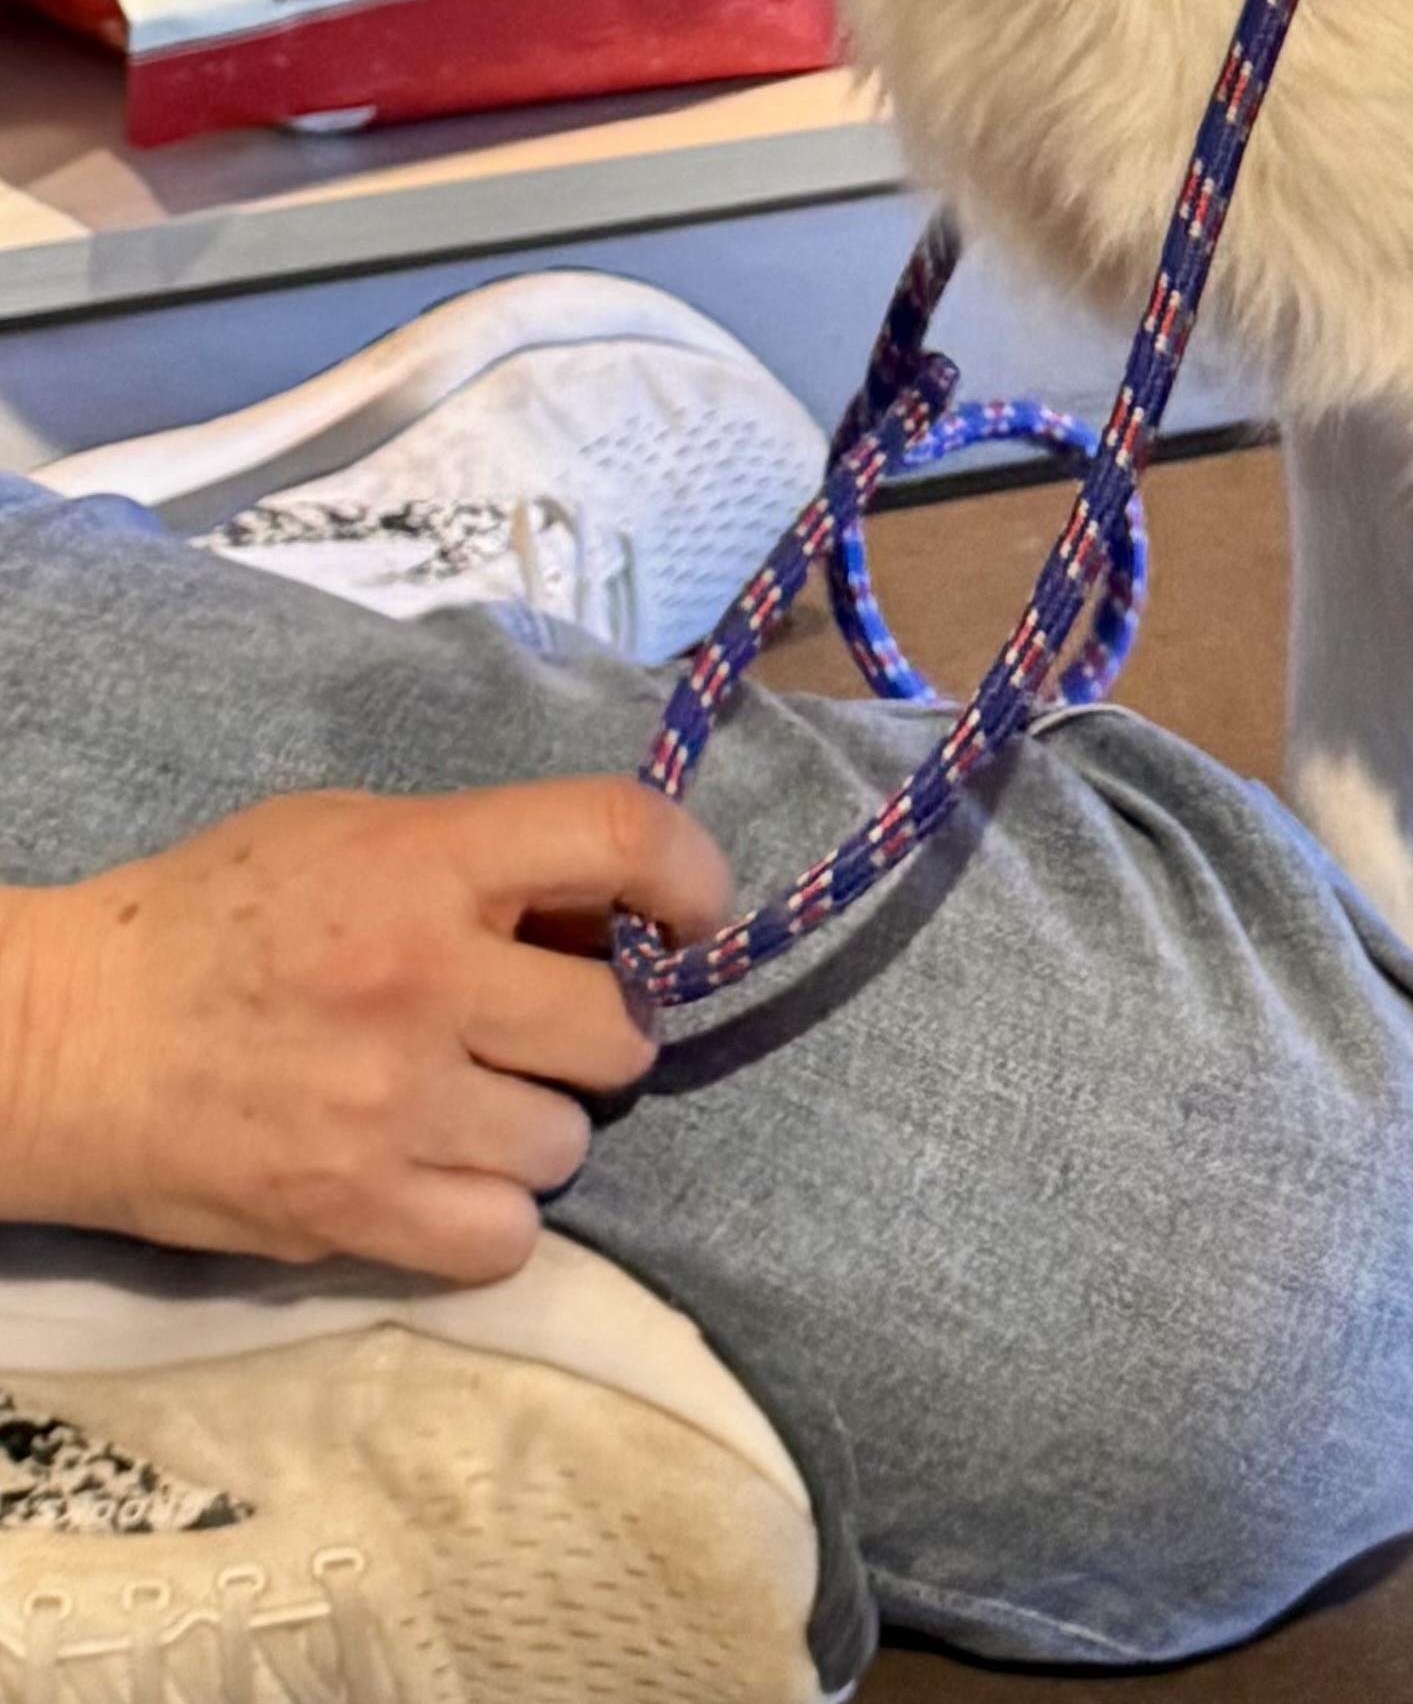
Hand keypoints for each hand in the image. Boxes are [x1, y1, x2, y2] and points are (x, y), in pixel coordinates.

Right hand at [0, 781, 728, 1283]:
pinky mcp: (348, 1213)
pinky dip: (489, 1217)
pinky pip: (505, 1238)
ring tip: (468, 1106)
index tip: (687, 914)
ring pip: (568, 1140)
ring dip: (536, 1127)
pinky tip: (442, 1178)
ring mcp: (389, 1108)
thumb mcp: (351, 833)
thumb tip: (609, 914)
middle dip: (601, 1028)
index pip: (623, 837)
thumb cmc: (209, 920)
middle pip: (621, 1026)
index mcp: (427, 865)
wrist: (56, 1043)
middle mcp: (425, 983)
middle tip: (543, 1029)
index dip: (690, 876)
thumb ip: (480, 858)